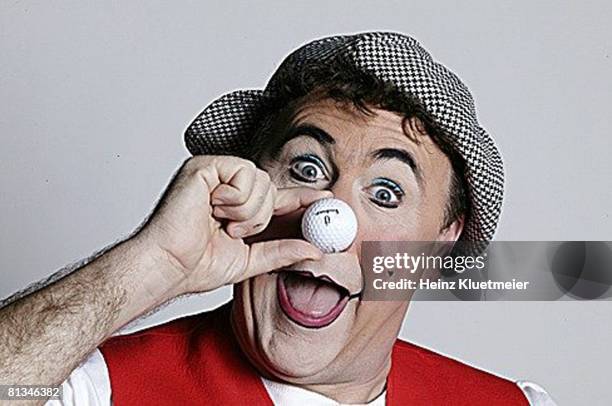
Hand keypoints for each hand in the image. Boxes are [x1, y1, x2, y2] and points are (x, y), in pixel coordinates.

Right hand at [136, 155, 330, 295]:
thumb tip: (315, 250)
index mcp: (237, 206)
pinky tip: (212, 207)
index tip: (327, 199)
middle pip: (271, 187)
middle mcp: (227, 186)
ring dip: (246, 211)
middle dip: (259, 217)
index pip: (277, 196)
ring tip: (219, 221)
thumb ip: (283, 251)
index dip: (301, 196)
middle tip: (234, 231)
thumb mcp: (251, 260)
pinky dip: (234, 198)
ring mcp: (215, 173)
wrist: (169, 266)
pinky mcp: (205, 166)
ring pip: (261, 181)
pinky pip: (243, 174)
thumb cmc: (196, 264)